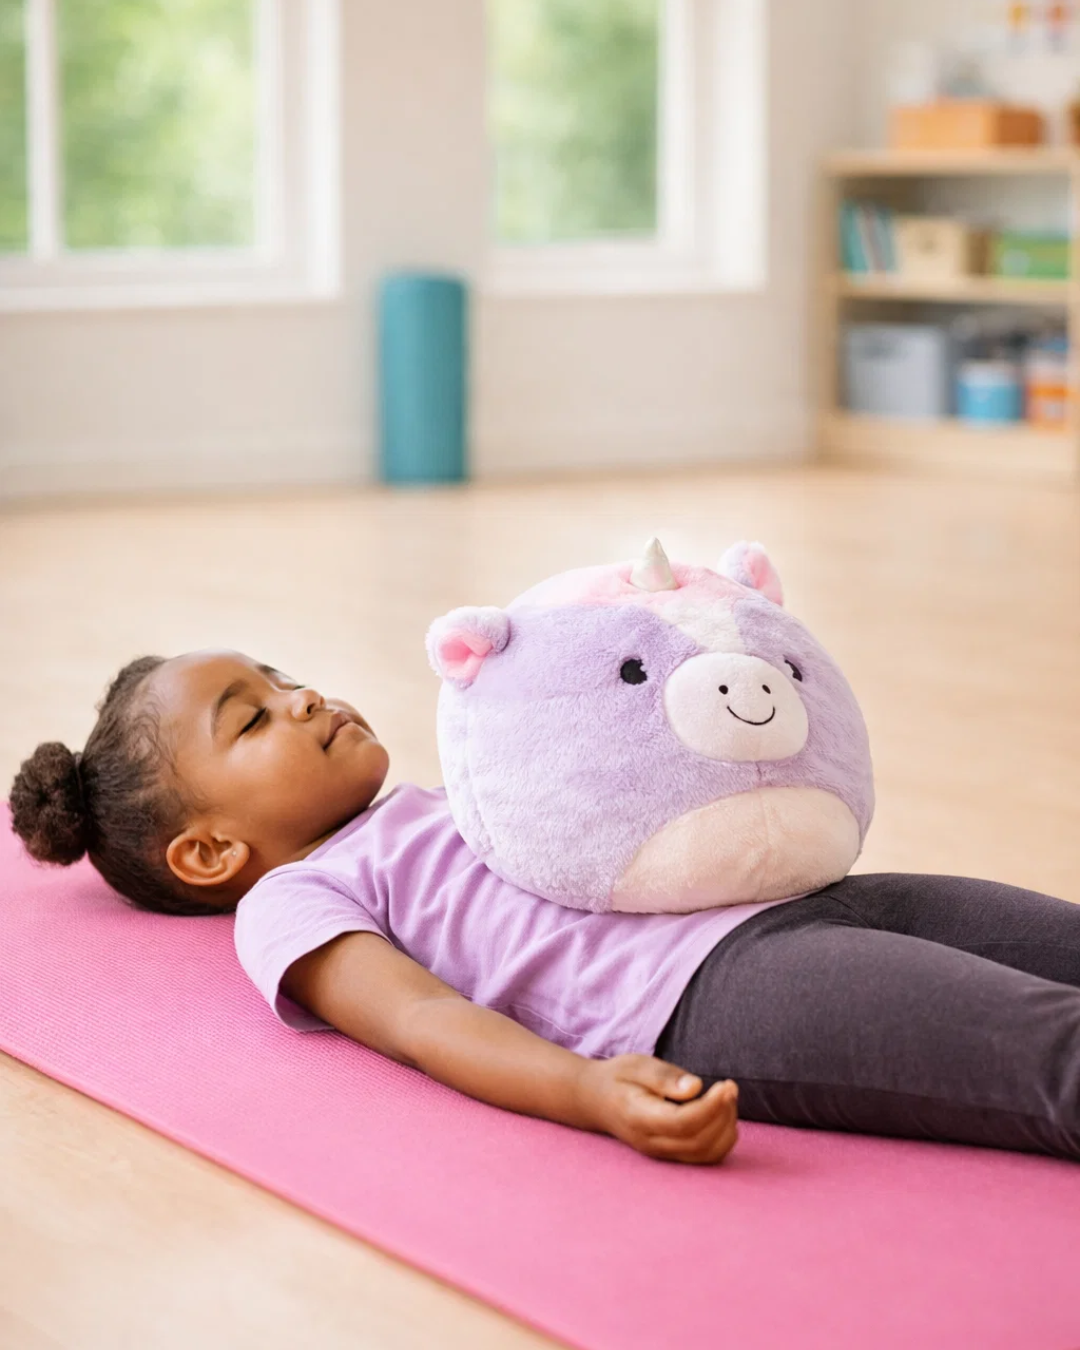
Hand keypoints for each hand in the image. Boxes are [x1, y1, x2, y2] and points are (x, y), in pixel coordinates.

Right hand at [575, 1054, 738, 1163]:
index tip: (725, 1085)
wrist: (597, 1100)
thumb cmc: (619, 1077)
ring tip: (726, 1098)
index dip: (711, 1107)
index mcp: (639, 1118)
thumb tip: (696, 1087)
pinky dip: (722, 1138)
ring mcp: (661, 1153)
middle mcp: (651, 1143)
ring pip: (706, 1154)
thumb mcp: (636, 1065)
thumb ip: (664, 1076)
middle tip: (729, 1086)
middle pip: (699, 1142)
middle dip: (723, 1115)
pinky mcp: (671, 1155)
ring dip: (726, 1127)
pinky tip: (722, 1114)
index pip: (683, 1123)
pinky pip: (705, 1157)